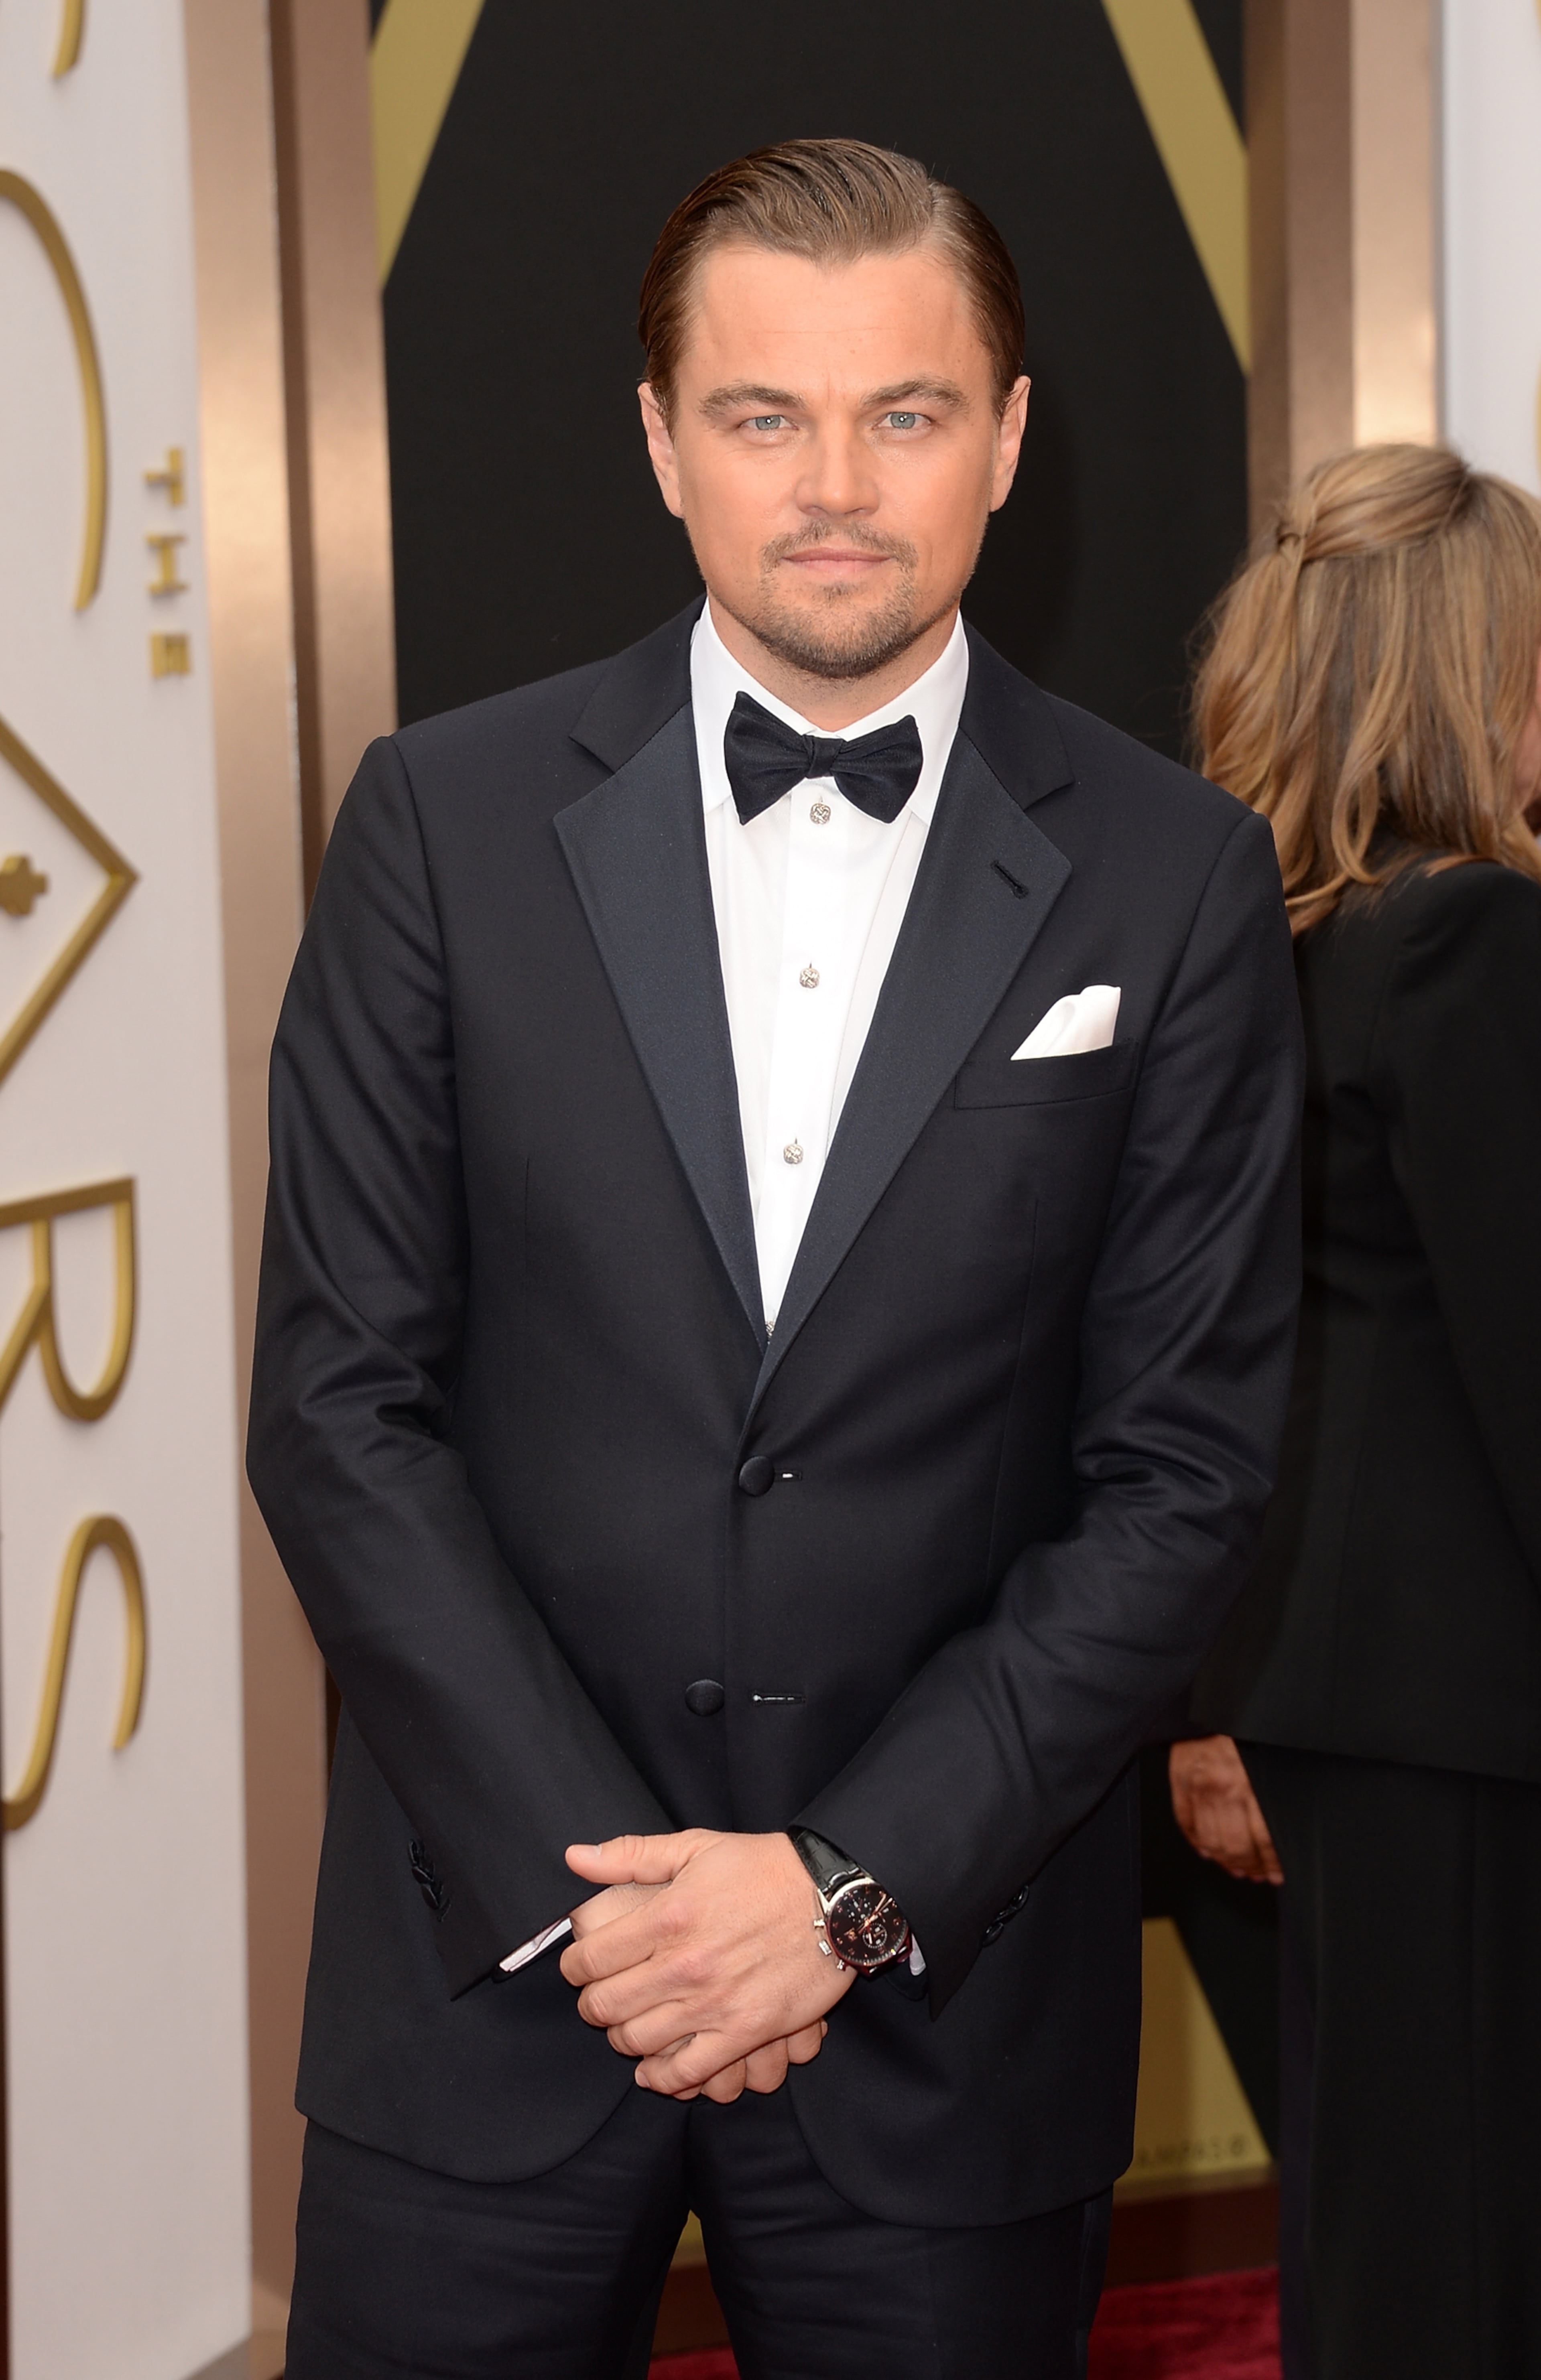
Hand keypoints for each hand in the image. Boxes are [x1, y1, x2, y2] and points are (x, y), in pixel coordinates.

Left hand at [559, 1829, 855, 2096]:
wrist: (834, 1898)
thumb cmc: (764, 1867)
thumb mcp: (697, 1846)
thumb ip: (632, 1854)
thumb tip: (575, 1857)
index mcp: (667, 1915)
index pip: (589, 1958)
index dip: (573, 1967)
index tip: (578, 1967)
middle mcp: (683, 1964)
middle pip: (605, 2005)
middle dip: (591, 2005)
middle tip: (599, 1997)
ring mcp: (714, 2003)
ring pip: (637, 2040)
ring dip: (621, 2037)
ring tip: (627, 2025)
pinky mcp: (745, 2031)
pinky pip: (687, 2072)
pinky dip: (661, 2078)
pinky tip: (653, 2070)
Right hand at [1169, 1736, 1281, 1883]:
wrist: (1216, 1698)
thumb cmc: (1248, 1725)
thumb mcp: (1273, 1757)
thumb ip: (1277, 1792)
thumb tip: (1287, 1829)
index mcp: (1249, 1783)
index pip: (1263, 1840)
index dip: (1272, 1863)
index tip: (1278, 1873)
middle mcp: (1222, 1787)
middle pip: (1235, 1847)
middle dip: (1249, 1868)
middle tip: (1259, 1875)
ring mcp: (1197, 1786)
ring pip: (1209, 1842)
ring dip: (1225, 1862)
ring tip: (1237, 1868)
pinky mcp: (1178, 1780)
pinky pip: (1185, 1823)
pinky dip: (1196, 1842)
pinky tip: (1208, 1851)